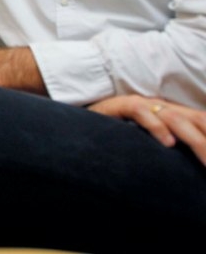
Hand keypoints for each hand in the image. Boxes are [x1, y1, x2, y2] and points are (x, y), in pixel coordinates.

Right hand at [89, 95, 205, 164]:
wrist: (77, 126)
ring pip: (176, 119)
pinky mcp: (120, 105)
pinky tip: (167, 143)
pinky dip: (156, 127)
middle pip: (197, 121)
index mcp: (173, 116)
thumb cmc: (115, 138)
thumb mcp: (148, 146)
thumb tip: (191, 163)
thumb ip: (170, 150)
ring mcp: (142, 105)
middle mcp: (161, 108)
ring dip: (195, 140)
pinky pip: (142, 112)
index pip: (203, 123)